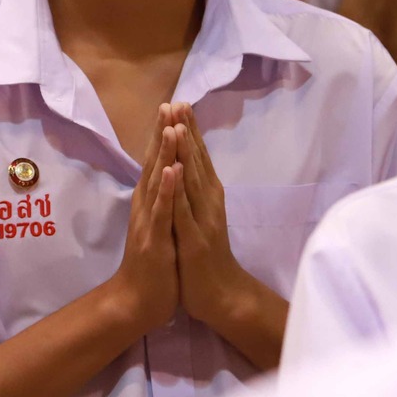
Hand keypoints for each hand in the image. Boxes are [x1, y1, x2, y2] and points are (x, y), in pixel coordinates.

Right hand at [104, 116, 178, 334]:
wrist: (136, 301)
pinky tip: (171, 170)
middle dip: (161, 133)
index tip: (172, 106)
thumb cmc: (151, 264)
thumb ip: (158, 200)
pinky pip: (161, 211)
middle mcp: (145, 206)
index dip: (163, 135)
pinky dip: (166, 189)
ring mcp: (148, 221)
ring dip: (162, 154)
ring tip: (170, 126)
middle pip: (153, 163)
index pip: (156, 162)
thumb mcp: (157, 226)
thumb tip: (162, 175)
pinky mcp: (154, 239)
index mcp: (149, 202)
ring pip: (156, 182)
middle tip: (168, 103)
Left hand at [166, 106, 260, 331]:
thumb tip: (190, 169)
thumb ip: (197, 194)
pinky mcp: (195, 240)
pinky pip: (184, 212)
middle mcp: (209, 202)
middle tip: (179, 101)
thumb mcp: (200, 219)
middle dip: (187, 130)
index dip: (189, 130)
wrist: (221, 296)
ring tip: (178, 124)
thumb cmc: (206, 257)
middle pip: (197, 161)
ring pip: (192, 180)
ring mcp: (203, 220)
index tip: (180, 103)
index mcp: (208, 197)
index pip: (198, 158)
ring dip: (185, 152)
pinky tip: (174, 170)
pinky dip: (179, 190)